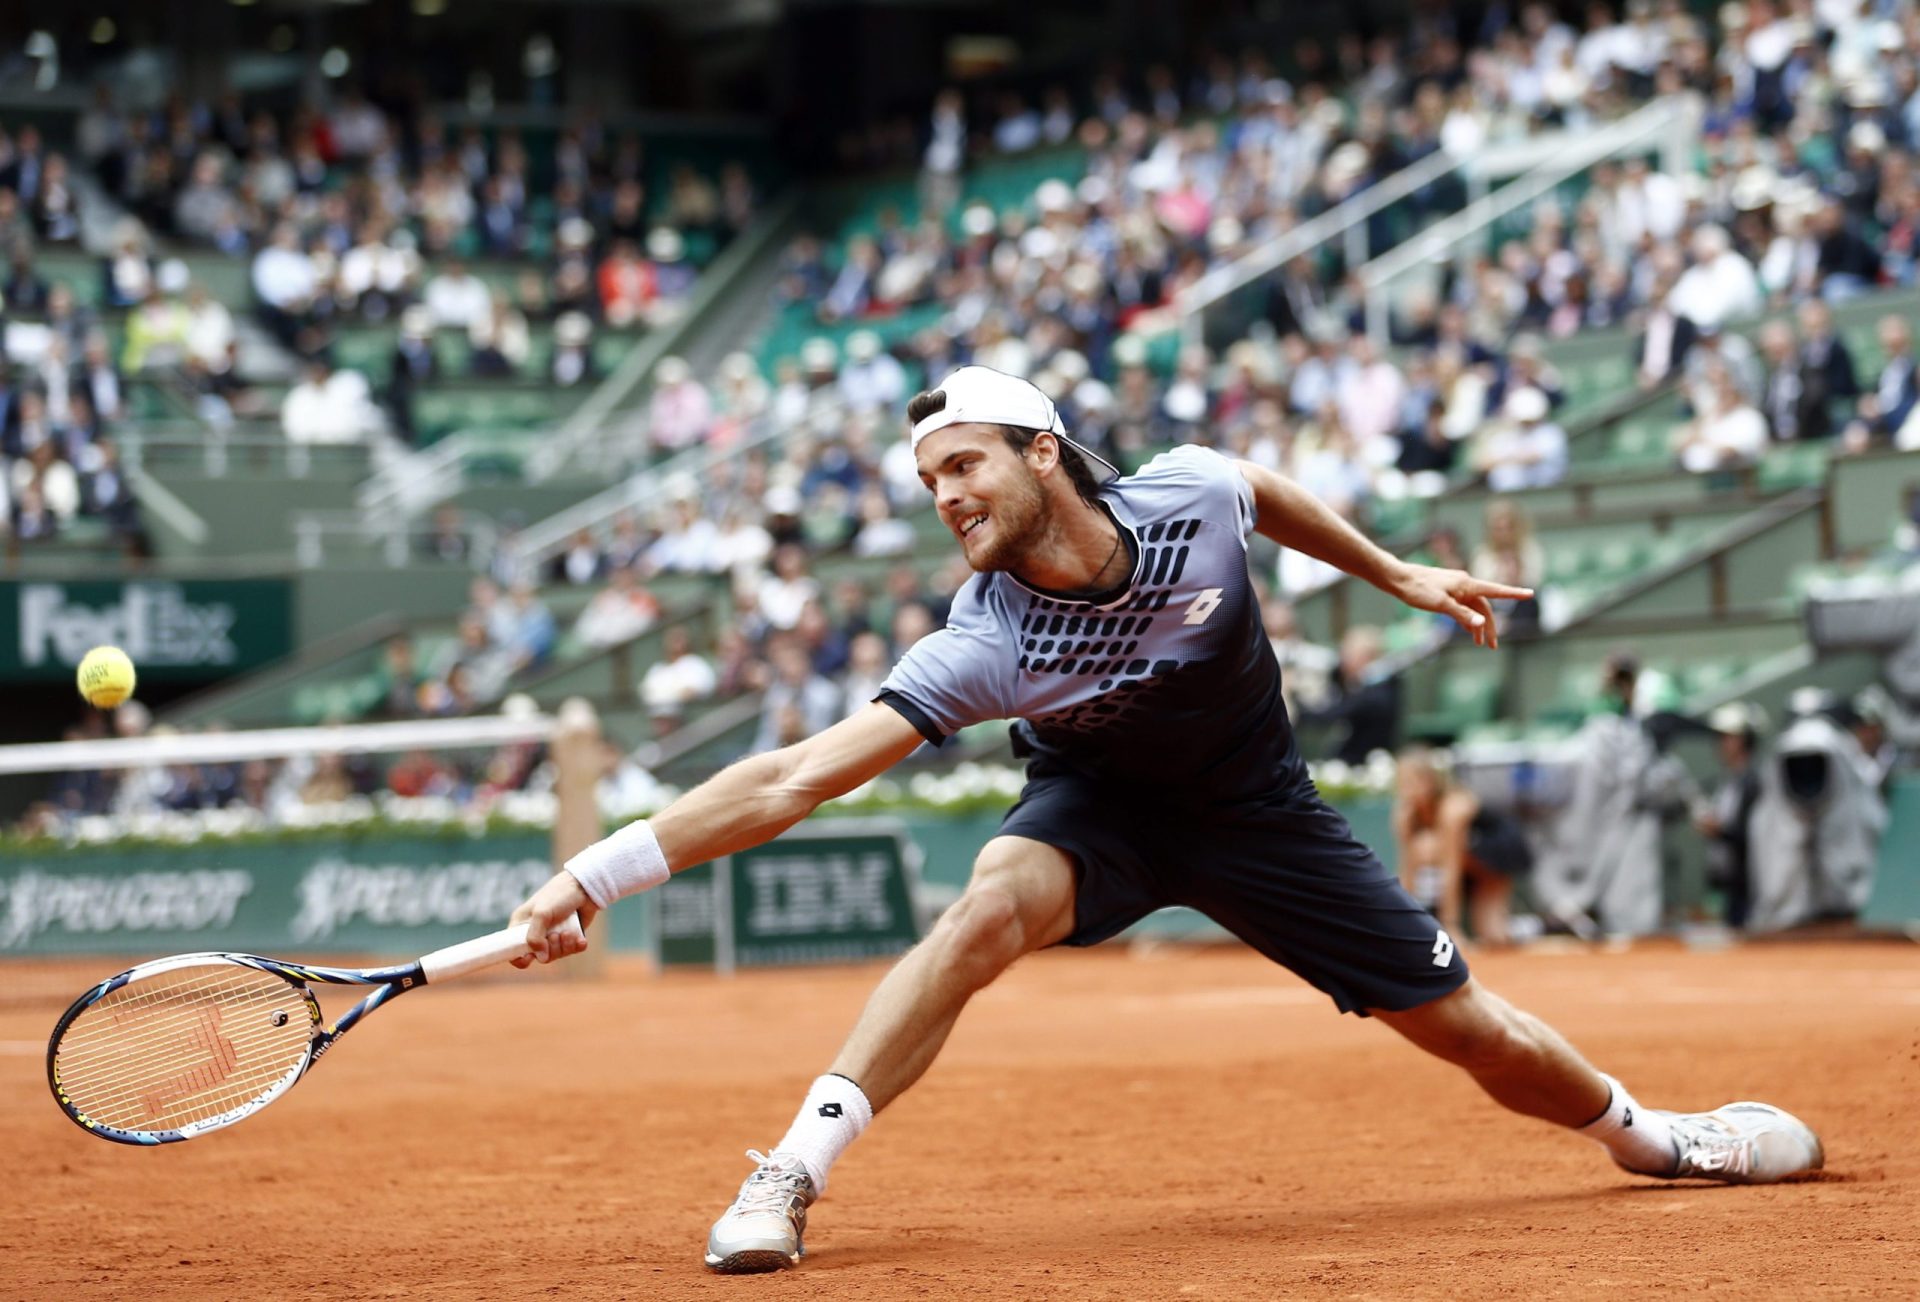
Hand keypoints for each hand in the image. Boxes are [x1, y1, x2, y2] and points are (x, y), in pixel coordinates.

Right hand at [509, 871, 597, 967]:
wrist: (584, 887)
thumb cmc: (558, 895)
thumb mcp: (542, 913)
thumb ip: (535, 936)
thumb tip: (540, 957)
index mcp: (521, 925)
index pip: (512, 950)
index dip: (520, 958)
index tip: (530, 957)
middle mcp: (537, 932)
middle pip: (539, 957)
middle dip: (551, 949)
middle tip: (556, 935)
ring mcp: (553, 935)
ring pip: (557, 955)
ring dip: (565, 946)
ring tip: (569, 932)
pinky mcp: (570, 937)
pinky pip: (572, 951)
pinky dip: (576, 946)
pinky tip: (580, 939)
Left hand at [1390, 562, 1533, 649]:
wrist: (1399, 579)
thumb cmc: (1418, 590)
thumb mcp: (1440, 605)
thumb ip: (1462, 614)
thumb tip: (1482, 622)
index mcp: (1467, 584)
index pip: (1496, 590)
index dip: (1514, 593)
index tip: (1530, 593)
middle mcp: (1465, 584)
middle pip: (1484, 606)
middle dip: (1490, 626)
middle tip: (1492, 646)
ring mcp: (1456, 588)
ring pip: (1474, 608)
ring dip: (1478, 625)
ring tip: (1479, 644)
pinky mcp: (1447, 592)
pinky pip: (1463, 607)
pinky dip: (1467, 619)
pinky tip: (1468, 631)